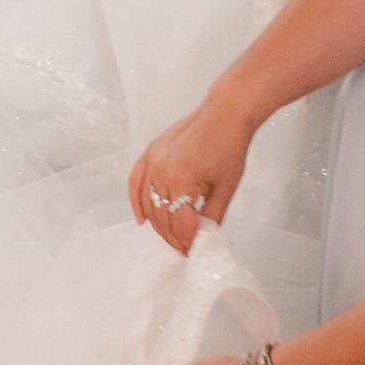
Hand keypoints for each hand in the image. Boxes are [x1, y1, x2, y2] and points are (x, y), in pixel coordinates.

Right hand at [126, 94, 251, 252]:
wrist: (224, 114)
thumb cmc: (229, 145)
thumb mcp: (226, 188)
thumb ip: (212, 216)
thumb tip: (203, 237)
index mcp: (182, 179)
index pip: (178, 223)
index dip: (186, 241)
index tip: (194, 251)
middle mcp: (162, 170)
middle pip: (161, 217)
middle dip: (173, 237)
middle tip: (184, 248)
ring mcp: (153, 160)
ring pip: (148, 203)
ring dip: (158, 224)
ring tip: (172, 236)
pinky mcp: (150, 152)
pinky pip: (136, 182)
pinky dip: (135, 202)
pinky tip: (141, 219)